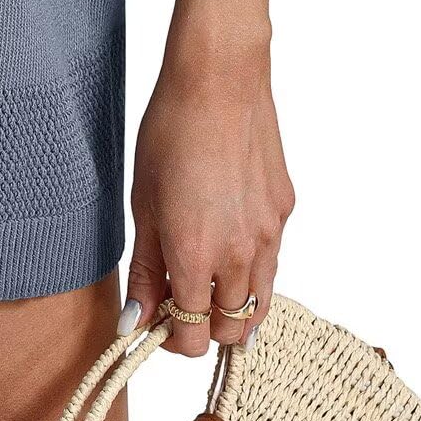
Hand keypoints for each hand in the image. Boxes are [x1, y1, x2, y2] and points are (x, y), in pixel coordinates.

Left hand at [123, 31, 295, 356]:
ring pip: (259, 304)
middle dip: (203, 328)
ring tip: (203, 278)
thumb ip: (144, 269)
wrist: (219, 81)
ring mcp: (270, 234)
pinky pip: (272, 261)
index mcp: (197, 255)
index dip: (172, 339)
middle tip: (178, 299)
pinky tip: (227, 237)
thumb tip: (136, 321)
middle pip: (231, 331)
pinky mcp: (284, 212)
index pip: (193, 338)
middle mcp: (241, 254)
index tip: (157, 321)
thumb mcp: (142, 203)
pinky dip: (250, 268)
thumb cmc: (170, 133)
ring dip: (231, 306)